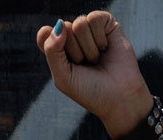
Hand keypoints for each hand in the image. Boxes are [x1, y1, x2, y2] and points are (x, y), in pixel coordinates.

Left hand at [37, 12, 152, 138]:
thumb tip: (60, 23)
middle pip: (63, 28)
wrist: (119, 97)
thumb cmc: (89, 91)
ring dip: (88, 48)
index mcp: (59, 51)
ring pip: (79, 23)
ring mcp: (90, 30)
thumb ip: (52, 51)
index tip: (63, 60)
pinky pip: (94, 18)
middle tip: (85, 65)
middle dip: (74, 51)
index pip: (44, 34)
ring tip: (96, 59)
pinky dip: (99, 38)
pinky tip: (106, 48)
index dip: (50, 42)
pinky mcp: (106, 24)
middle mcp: (73, 38)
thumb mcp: (63, 77)